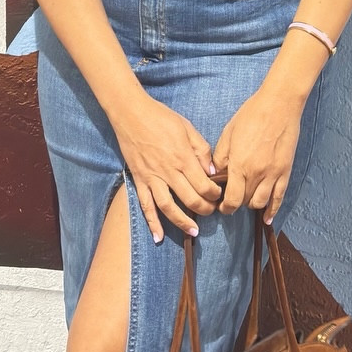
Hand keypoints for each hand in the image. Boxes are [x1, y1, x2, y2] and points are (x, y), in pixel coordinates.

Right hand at [114, 94, 222, 241]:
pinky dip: (152, 223)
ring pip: (168, 207)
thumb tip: (213, 171)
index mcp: (183, 158)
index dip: (215, 194)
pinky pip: (145, 205)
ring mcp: (152, 178)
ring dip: (182, 222)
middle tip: (212, 212)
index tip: (219, 195)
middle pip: (190, 199)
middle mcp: (169, 172)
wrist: (131, 113)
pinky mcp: (139, 180)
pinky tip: (159, 237)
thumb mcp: (187, 128)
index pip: (204, 185)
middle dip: (204, 209)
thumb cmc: (161, 117)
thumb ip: (202, 150)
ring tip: (193, 232)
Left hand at [213, 83, 304, 222]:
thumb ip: (221, 157)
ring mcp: (273, 174)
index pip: (231, 199)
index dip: (224, 207)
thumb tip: (217, 175)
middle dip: (236, 202)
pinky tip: (267, 217)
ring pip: (260, 202)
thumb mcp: (228, 133)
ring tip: (247, 198)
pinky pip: (279, 197)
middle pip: (244, 201)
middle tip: (232, 197)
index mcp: (239, 164)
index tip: (221, 205)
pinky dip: (272, 210)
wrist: (279, 105)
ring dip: (251, 204)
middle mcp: (256, 173)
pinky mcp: (285, 171)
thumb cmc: (251, 115)